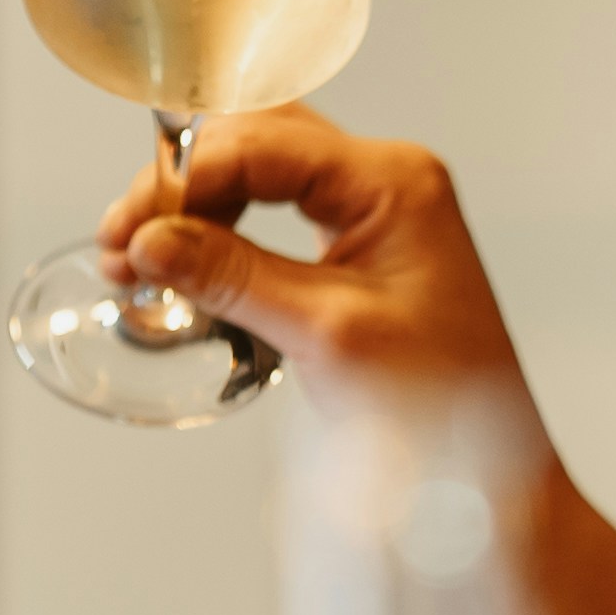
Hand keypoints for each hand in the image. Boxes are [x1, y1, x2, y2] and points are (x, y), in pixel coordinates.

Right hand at [104, 107, 540, 432]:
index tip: (130, 231)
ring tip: (141, 264)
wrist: (489, 472)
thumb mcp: (326, 335)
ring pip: (257, 176)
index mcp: (392, 182)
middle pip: (256, 142)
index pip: (264, 144)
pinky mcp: (358, 251)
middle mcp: (384, 182)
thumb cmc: (440, 404)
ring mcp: (373, 213)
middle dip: (182, 186)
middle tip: (126, 243)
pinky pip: (273, 218)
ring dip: (195, 211)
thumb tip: (152, 242)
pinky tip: (187, 271)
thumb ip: (234, 277)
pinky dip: (222, 238)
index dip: (184, 180)